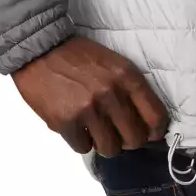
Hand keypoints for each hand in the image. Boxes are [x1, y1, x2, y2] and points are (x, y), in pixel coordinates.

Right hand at [11, 37, 167, 156]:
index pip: (156, 117)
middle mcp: (112, 94)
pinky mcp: (65, 121)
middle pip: (135, 139)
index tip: (150, 134)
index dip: (155, 132)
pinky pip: (83, 148)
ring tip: (97, 134)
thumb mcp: (115, 64)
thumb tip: (145, 124)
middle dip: (129, 141)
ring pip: (110, 149)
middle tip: (119, 135)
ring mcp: (88, 109)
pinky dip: (81, 143)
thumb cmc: (80, 56)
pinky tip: (78, 130)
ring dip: (105, 145)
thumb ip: (131, 90)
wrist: (39, 47)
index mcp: (128, 78)